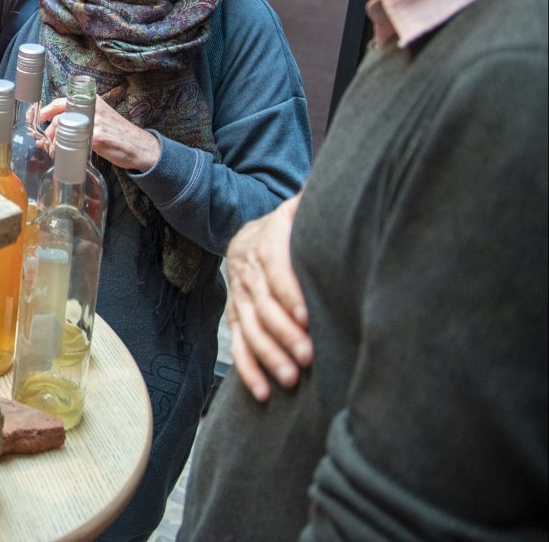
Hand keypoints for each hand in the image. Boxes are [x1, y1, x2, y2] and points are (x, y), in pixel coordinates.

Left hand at [35, 94, 161, 171]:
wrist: (139, 147)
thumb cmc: (116, 135)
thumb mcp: (97, 119)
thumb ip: (77, 121)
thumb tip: (48, 132)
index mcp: (89, 101)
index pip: (58, 102)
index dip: (42, 112)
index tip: (32, 121)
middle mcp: (90, 108)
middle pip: (57, 116)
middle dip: (44, 131)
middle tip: (39, 142)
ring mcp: (94, 121)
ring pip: (62, 130)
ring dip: (52, 142)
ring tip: (50, 151)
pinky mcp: (97, 137)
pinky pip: (72, 143)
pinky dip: (63, 151)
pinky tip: (61, 157)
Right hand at [225, 195, 310, 401]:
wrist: (254, 231)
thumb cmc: (294, 222)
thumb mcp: (303, 205)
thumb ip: (319, 201)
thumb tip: (342, 186)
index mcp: (265, 237)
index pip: (273, 265)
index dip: (289, 291)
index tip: (308, 316)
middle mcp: (245, 265)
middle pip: (261, 302)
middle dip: (283, 332)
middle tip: (307, 357)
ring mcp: (238, 292)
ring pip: (247, 326)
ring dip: (267, 355)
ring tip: (291, 379)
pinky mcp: (236, 313)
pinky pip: (237, 342)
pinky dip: (248, 368)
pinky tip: (262, 392)